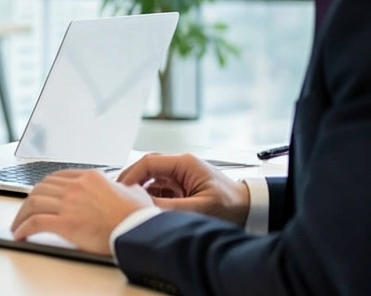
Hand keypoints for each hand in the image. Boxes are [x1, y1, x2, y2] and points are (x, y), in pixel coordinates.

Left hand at [10, 169, 151, 255]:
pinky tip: (19, 234)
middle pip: (41, 188)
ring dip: (22, 215)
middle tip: (25, 212)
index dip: (44, 188)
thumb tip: (124, 189)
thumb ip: (122, 186)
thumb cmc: (138, 216)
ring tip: (18, 225)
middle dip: (29, 201)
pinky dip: (23, 228)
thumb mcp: (132, 191)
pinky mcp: (66, 223)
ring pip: (34, 203)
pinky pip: (36, 222)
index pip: (56, 178)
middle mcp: (76, 187)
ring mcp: (69, 203)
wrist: (139, 230)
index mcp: (89, 177)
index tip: (39, 196)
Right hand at [118, 153, 249, 225]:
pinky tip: (147, 209)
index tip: (120, 191)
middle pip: (146, 167)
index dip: (130, 176)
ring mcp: (180, 175)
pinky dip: (150, 198)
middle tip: (119, 197)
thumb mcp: (200, 208)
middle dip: (131, 181)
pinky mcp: (181, 186)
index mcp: (185, 163)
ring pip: (151, 178)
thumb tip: (145, 209)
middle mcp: (181, 165)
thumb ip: (171, 207)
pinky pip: (159, 188)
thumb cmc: (232, 205)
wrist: (250, 208)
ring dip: (141, 191)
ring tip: (132, 205)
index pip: (148, 162)